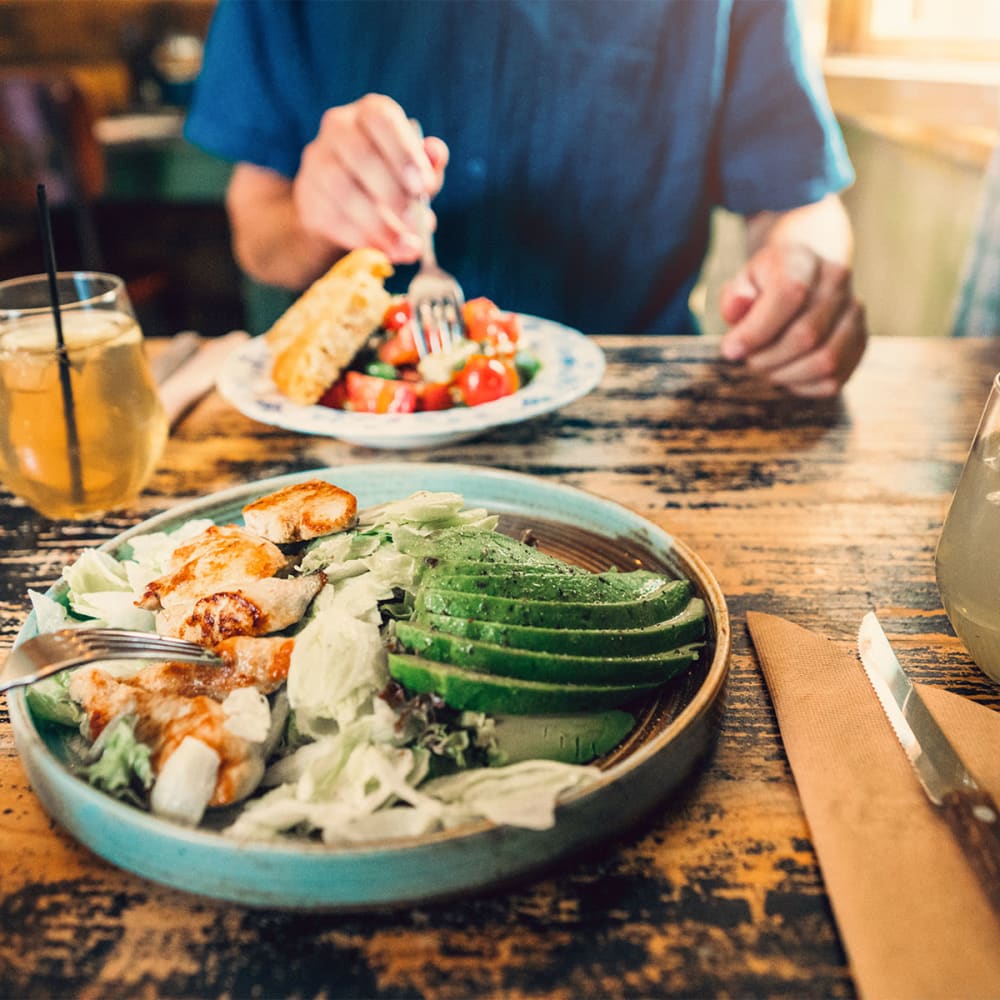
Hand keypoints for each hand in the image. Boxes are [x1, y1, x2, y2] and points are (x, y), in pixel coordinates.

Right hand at [292, 93, 448, 263]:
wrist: (346, 203)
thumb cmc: (391, 177)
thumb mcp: (416, 169)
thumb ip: (429, 163)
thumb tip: (436, 153)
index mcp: (370, 113)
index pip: (381, 119)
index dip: (404, 152)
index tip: (424, 187)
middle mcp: (338, 128)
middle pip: (360, 155)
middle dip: (392, 192)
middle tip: (415, 221)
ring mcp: (318, 161)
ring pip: (344, 191)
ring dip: (379, 224)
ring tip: (407, 246)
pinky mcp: (308, 197)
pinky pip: (334, 219)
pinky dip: (364, 239)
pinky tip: (387, 250)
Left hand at [718, 243, 866, 397]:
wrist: (807, 275)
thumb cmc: (767, 284)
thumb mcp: (743, 281)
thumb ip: (735, 297)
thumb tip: (737, 309)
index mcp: (804, 260)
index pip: (789, 294)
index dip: (756, 331)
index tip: (730, 350)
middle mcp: (837, 282)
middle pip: (806, 335)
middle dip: (766, 358)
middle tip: (748, 360)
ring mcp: (854, 313)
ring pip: (825, 361)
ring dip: (785, 375)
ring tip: (766, 367)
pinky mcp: (860, 343)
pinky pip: (833, 380)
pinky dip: (802, 386)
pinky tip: (787, 372)